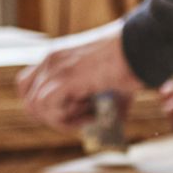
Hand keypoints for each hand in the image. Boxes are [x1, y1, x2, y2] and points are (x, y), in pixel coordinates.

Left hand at [17, 31, 142, 132]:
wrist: (143, 45)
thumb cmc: (134, 60)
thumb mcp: (108, 81)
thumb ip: (100, 102)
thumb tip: (105, 128)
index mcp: (58, 56)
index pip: (29, 85)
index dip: (46, 106)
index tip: (75, 111)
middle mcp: (51, 60)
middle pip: (28, 99)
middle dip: (52, 118)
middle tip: (82, 119)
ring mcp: (55, 67)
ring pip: (36, 106)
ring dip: (61, 120)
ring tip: (90, 117)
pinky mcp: (65, 77)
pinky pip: (48, 107)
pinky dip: (67, 119)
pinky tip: (91, 115)